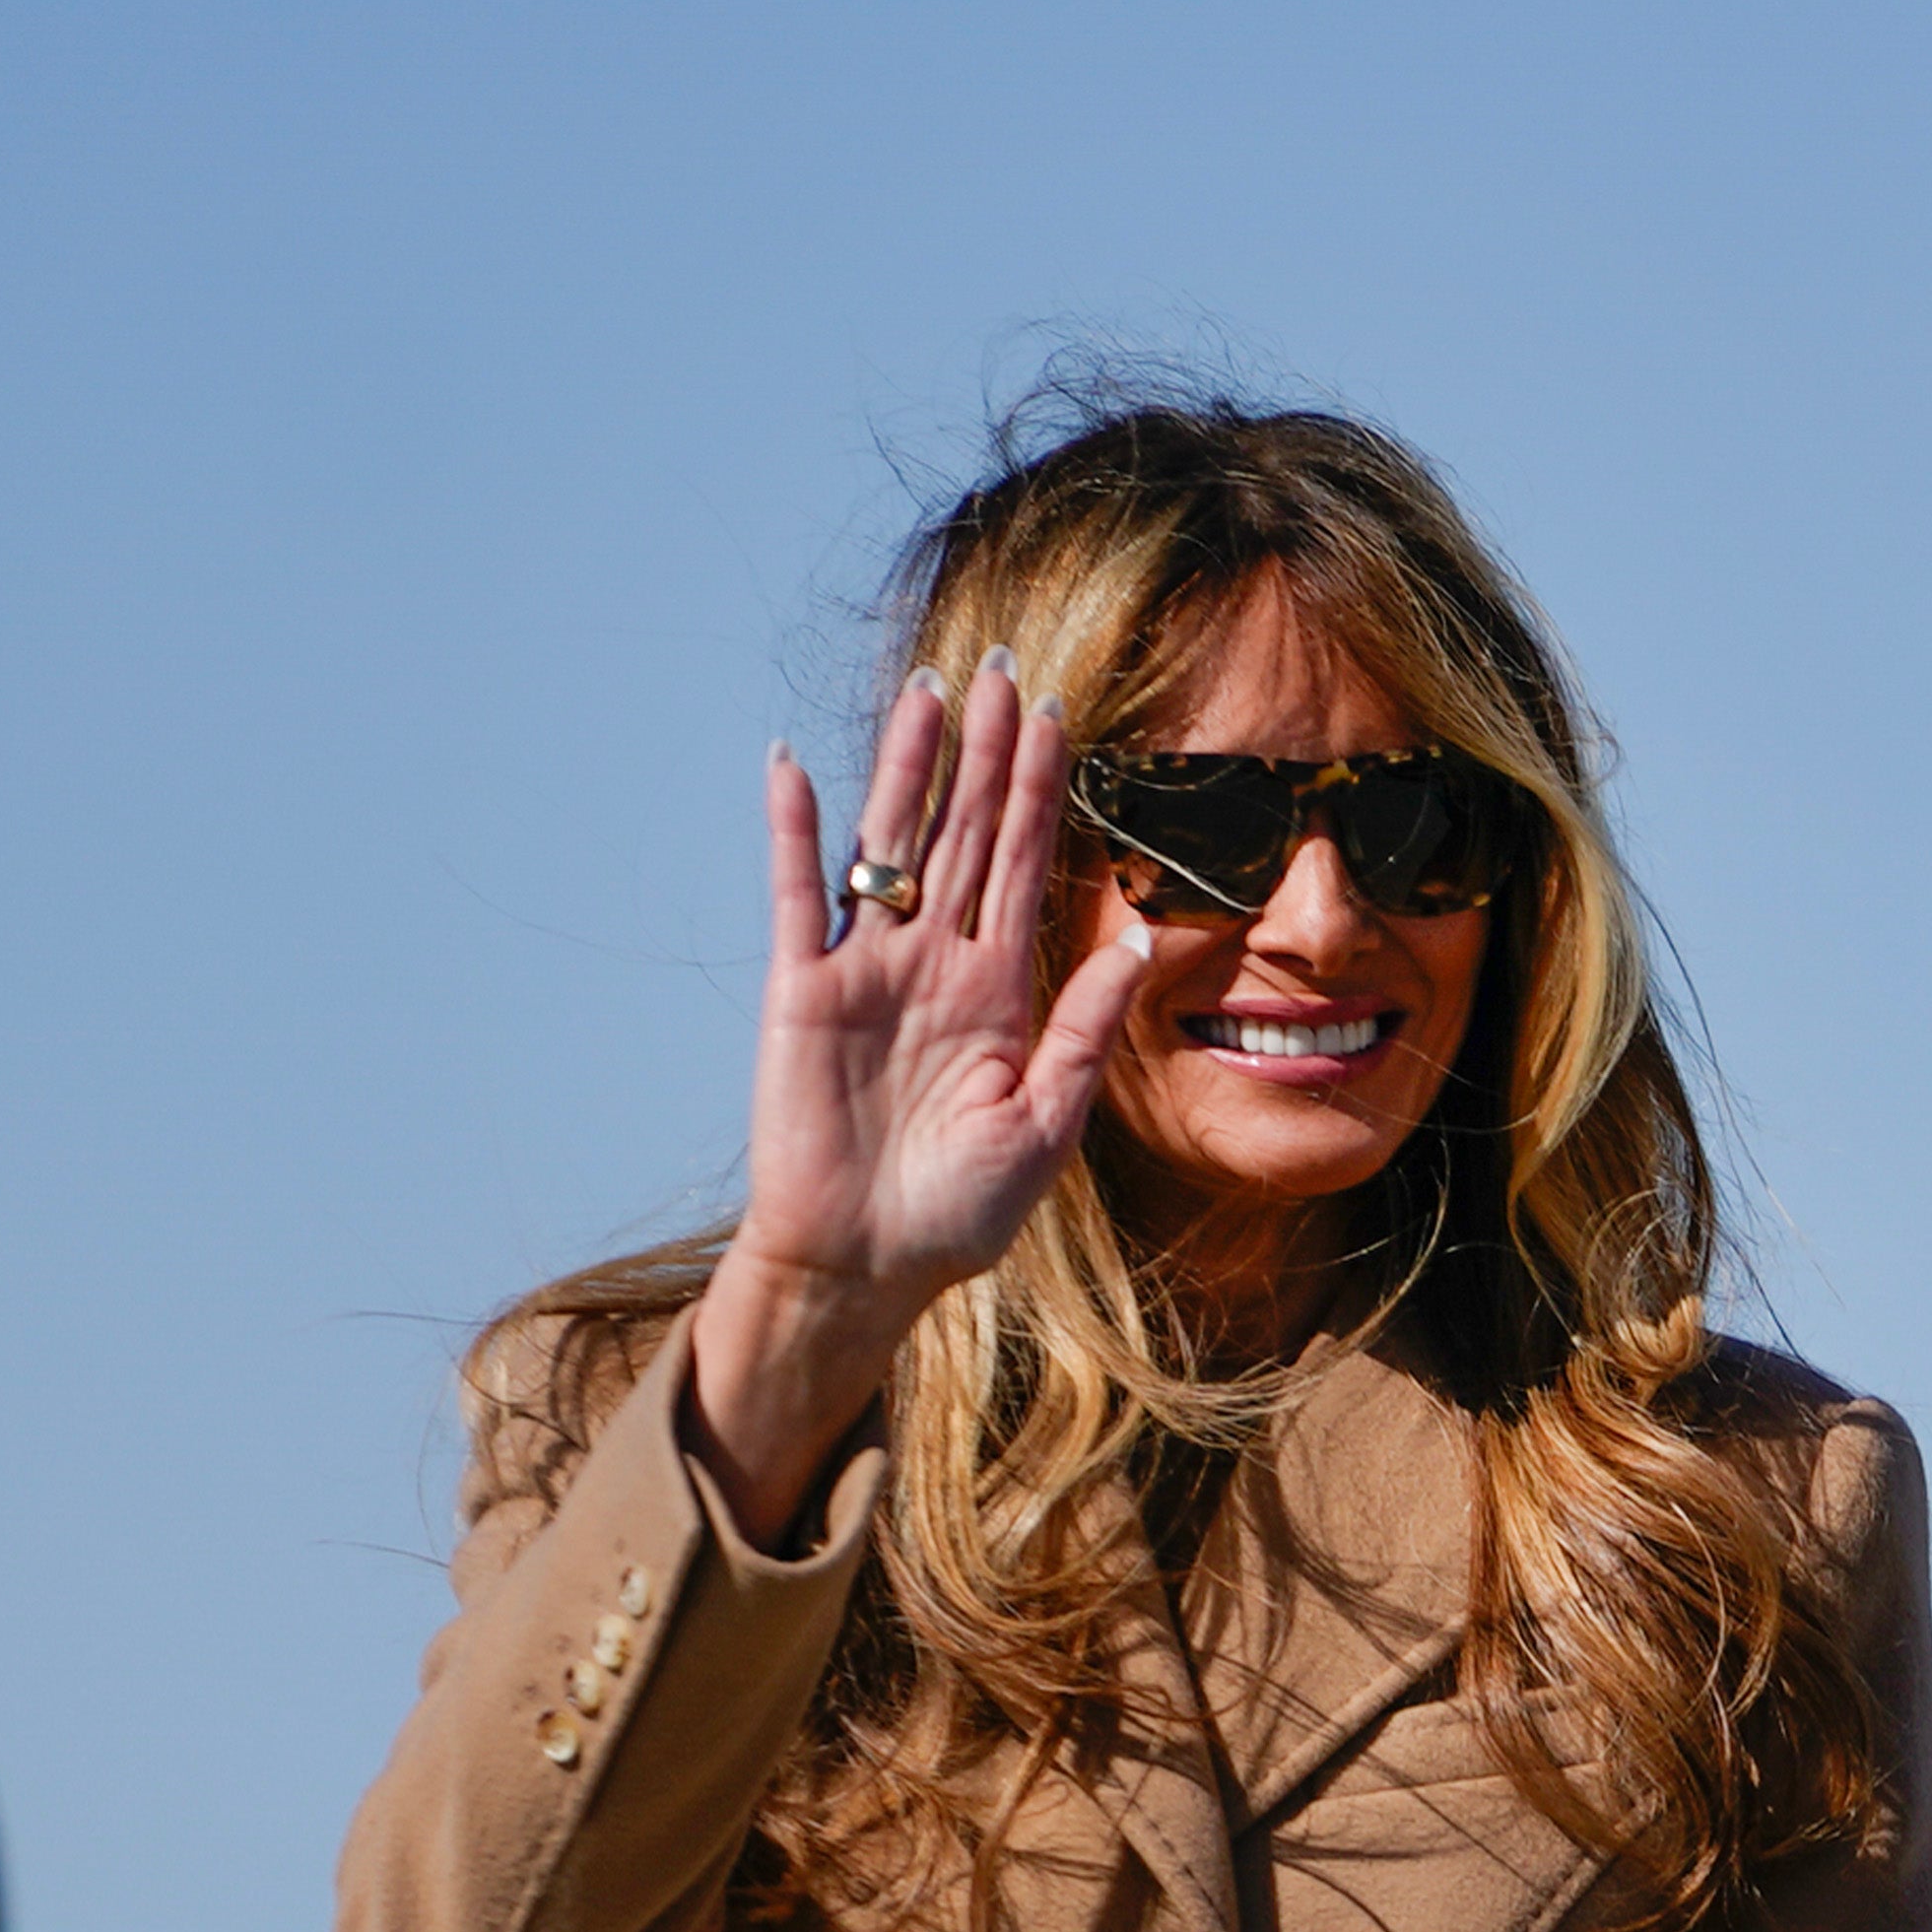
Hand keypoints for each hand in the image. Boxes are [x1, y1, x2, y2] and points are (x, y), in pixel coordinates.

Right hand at [686, 656, 1156, 1540]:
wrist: (871, 1264)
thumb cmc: (963, 1209)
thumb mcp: (1048, 1118)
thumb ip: (1087, 1026)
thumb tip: (1134, 935)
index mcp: (1001, 989)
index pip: (1025, 863)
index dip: (1040, 789)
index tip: (1058, 715)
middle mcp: (936, 962)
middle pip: (963, 832)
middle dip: (983, 751)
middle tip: (999, 666)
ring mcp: (867, 970)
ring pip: (891, 845)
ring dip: (905, 767)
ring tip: (925, 690)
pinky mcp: (802, 992)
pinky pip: (798, 898)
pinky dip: (796, 833)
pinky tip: (796, 766)